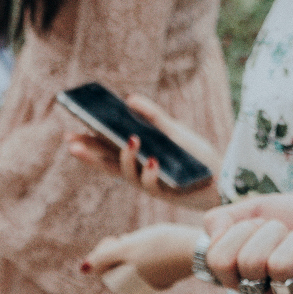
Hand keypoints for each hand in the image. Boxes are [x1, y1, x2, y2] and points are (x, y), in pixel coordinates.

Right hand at [65, 94, 220, 208]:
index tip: (69, 134)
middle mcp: (137, 172)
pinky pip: (152, 184)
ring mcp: (148, 184)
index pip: (106, 150)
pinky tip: (152, 159)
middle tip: (71, 143)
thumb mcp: (173, 131)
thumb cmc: (195, 157)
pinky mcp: (163, 194)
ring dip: (125, 157)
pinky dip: (150, 172)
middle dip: (89, 154)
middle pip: (107, 163)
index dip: (87, 144)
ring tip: (130, 139)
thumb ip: (153, 116)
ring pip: (127, 174)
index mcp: (136, 157)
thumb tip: (129, 99)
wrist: (223, 179)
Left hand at [79, 224, 198, 291]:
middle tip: (126, 238)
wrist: (198, 249)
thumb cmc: (160, 246)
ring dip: (132, 250)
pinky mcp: (168, 273)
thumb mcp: (128, 248)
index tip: (113, 240)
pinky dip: (148, 253)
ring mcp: (155, 280)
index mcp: (128, 283)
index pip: (103, 269)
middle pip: (117, 266)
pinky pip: (151, 264)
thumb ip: (103, 257)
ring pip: (134, 264)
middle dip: (118, 250)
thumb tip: (82, 268)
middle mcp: (140, 286)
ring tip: (139, 239)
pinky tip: (155, 242)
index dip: (103, 251)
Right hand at [202, 194, 292, 293]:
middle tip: (286, 232)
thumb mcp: (254, 211)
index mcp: (242, 279)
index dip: (238, 232)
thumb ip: (222, 220)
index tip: (258, 225)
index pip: (217, 260)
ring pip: (279, 265)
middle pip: (248, 263)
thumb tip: (212, 232)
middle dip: (269, 231)